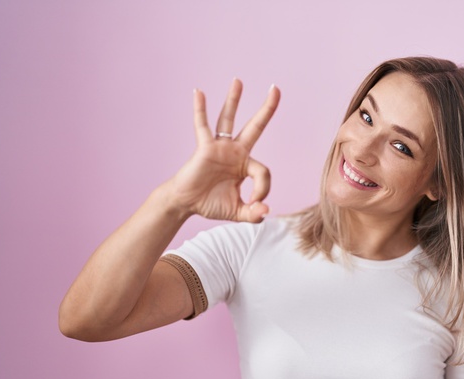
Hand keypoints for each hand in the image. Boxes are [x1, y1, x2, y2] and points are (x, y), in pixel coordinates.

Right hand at [169, 79, 279, 221]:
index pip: (264, 172)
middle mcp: (235, 152)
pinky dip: (200, 109)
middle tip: (276, 89)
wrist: (187, 204)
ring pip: (229, 119)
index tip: (255, 203)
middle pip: (255, 127)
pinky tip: (198, 92)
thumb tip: (265, 210)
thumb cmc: (211, 203)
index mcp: (246, 165)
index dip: (263, 189)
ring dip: (233, 100)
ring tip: (238, 81)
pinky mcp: (205, 148)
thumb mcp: (238, 212)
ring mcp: (220, 147)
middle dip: (266, 109)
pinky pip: (202, 126)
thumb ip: (253, 214)